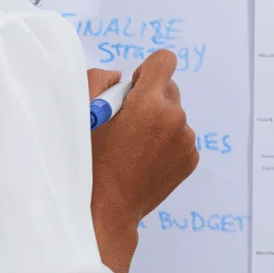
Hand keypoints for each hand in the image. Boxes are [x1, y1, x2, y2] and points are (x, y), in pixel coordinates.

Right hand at [88, 50, 198, 272]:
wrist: (104, 211)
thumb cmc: (88, 162)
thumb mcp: (82, 113)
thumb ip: (101, 80)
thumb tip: (122, 76)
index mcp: (149, 103)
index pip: (164, 61)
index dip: (146, 71)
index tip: (133, 88)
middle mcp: (175, 118)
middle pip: (169, 90)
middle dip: (149, 99)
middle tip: (124, 124)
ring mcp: (186, 141)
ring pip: (174, 117)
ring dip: (158, 123)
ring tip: (131, 148)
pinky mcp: (191, 159)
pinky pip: (180, 139)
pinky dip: (165, 144)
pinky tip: (143, 161)